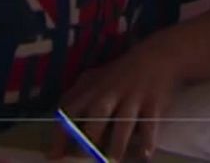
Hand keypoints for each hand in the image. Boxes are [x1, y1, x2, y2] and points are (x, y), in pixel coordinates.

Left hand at [50, 45, 181, 162]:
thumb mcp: (93, 80)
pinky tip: (144, 155)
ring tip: (113, 160)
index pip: (70, 111)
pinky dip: (148, 140)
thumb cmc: (119, 75)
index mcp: (91, 90)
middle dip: (90, 138)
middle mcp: (110, 94)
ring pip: (123, 122)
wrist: (156, 57)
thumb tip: (57, 132)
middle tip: (85, 158)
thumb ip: (75, 100)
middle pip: (96, 116)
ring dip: (117, 143)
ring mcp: (132, 98)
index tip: (54, 155)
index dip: (60, 133)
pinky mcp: (153, 104)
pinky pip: (150, 124)